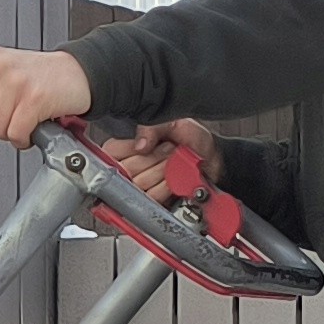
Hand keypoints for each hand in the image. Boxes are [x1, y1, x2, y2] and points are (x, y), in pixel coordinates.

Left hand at [0, 44, 91, 147]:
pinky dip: (23, 139)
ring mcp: (16, 82)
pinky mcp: (34, 99)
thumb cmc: (41, 75)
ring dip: (11, 133)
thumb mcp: (4, 76)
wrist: (77, 72)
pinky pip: (16, 134)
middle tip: (13, 116)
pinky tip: (32, 128)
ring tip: (24, 120)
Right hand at [102, 117, 222, 203]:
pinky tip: (175, 179)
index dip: (132, 149)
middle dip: (154, 159)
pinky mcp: (152, 201)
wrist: (211, 157)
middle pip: (126, 169)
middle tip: (169, 151)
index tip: (152, 144)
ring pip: (139, 185)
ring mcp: (139, 186)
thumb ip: (153, 128)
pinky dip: (168, 187)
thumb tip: (140, 145)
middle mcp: (128, 167)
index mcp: (126, 146)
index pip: (112, 151)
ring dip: (163, 172)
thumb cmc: (191, 139)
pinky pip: (152, 199)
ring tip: (174, 163)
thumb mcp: (173, 122)